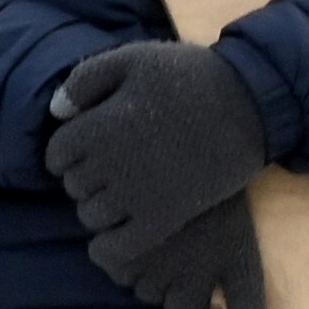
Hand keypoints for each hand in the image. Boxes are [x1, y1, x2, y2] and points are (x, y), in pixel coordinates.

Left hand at [46, 42, 275, 308]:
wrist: (252, 102)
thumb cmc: (190, 78)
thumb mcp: (134, 60)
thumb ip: (85, 80)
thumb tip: (56, 112)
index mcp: (101, 125)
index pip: (57, 153)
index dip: (67, 152)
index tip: (87, 149)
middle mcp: (114, 162)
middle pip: (74, 185)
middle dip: (85, 178)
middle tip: (111, 170)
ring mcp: (140, 193)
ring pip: (92, 216)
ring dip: (99, 208)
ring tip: (120, 196)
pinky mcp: (167, 216)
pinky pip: (120, 248)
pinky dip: (109, 249)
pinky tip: (116, 237)